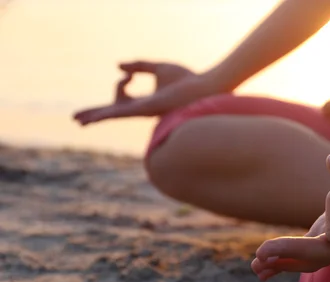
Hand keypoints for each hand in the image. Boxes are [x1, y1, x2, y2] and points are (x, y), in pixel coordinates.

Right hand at [73, 61, 222, 124]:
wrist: (204, 87)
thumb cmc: (187, 79)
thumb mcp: (158, 68)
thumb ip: (138, 66)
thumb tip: (119, 66)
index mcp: (147, 102)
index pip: (123, 96)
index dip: (121, 81)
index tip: (130, 72)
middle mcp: (143, 110)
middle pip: (114, 113)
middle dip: (96, 115)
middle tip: (77, 120)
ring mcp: (144, 111)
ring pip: (114, 116)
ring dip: (95, 116)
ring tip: (78, 121)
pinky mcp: (146, 109)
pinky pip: (121, 112)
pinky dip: (106, 114)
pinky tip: (93, 118)